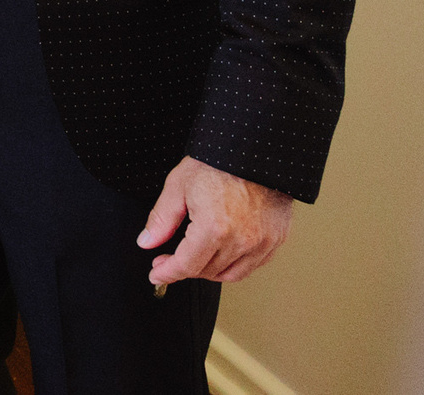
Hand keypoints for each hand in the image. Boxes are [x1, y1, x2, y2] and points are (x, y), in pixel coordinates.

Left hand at [140, 156, 293, 285]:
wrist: (255, 149)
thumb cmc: (217, 163)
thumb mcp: (179, 185)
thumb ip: (161, 219)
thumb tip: (147, 242)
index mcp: (214, 228)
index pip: (187, 265)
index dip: (168, 273)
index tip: (157, 274)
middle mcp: (242, 240)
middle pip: (207, 272)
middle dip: (184, 269)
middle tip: (169, 260)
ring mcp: (262, 242)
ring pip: (231, 274)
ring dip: (208, 271)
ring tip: (194, 258)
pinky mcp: (276, 239)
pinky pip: (252, 266)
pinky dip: (234, 266)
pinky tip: (220, 254)